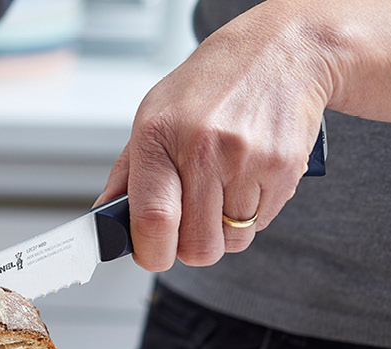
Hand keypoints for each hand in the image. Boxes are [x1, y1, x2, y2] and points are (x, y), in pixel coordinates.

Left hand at [96, 3, 330, 271]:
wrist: (278, 52)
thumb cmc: (209, 86)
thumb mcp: (153, 114)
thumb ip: (128, 174)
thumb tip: (106, 222)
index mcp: (158, 136)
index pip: (153, 220)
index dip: (151, 253)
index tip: (151, 254)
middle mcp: (203, 148)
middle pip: (197, 246)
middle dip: (191, 247)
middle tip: (190, 224)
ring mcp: (247, 160)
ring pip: (232, 241)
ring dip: (224, 230)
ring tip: (222, 191)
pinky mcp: (284, 168)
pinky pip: (262, 224)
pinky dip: (252, 214)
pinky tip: (247, 179)